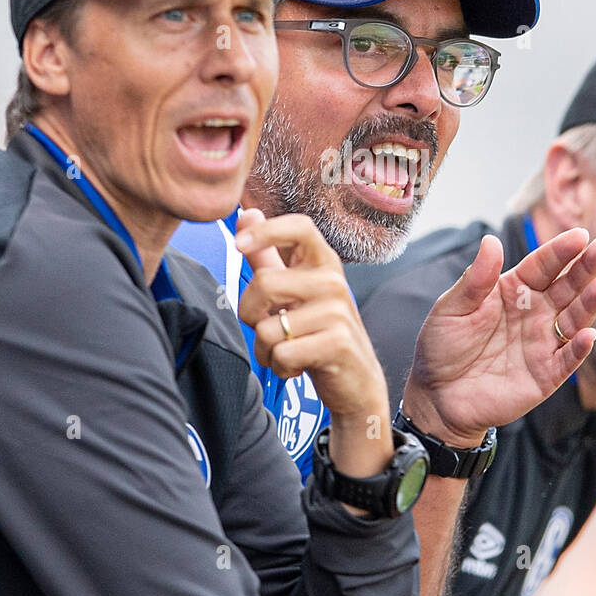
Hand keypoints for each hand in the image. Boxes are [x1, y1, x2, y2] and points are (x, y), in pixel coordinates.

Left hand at [235, 209, 391, 480]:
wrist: (356, 382)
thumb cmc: (319, 332)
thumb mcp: (295, 291)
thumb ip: (268, 254)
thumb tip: (247, 214)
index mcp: (323, 263)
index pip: (299, 227)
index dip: (265, 231)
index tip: (238, 244)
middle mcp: (333, 282)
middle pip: (264, 282)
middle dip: (249, 313)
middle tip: (267, 326)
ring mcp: (338, 312)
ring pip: (267, 327)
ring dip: (265, 349)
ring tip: (288, 350)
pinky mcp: (337, 343)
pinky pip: (281, 353)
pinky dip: (279, 367)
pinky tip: (299, 366)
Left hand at [401, 229, 595, 447]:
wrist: (437, 396)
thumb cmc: (443, 347)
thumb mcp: (452, 308)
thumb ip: (475, 278)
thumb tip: (491, 241)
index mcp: (513, 291)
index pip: (543, 266)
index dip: (561, 251)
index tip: (580, 236)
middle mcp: (534, 313)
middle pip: (567, 287)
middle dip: (586, 268)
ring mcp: (542, 344)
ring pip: (574, 320)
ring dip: (590, 304)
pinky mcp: (545, 375)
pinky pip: (567, 360)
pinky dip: (579, 348)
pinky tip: (588, 334)